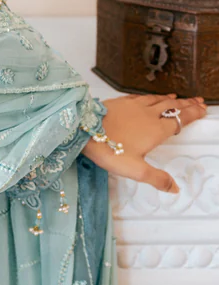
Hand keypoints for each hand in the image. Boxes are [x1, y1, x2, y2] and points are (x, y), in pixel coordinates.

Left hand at [81, 92, 207, 192]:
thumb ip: (156, 178)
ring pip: (157, 100)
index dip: (192, 114)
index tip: (202, 110)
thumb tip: (174, 188)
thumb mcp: (135, 170)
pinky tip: (150, 97)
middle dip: (186, 104)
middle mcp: (147, 114)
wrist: (83, 127)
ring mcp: (134, 106)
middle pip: (172, 107)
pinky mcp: (121, 102)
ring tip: (178, 98)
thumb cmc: (108, 148)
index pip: (179, 120)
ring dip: (170, 99)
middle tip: (197, 101)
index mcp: (155, 130)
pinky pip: (141, 97)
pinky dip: (151, 96)